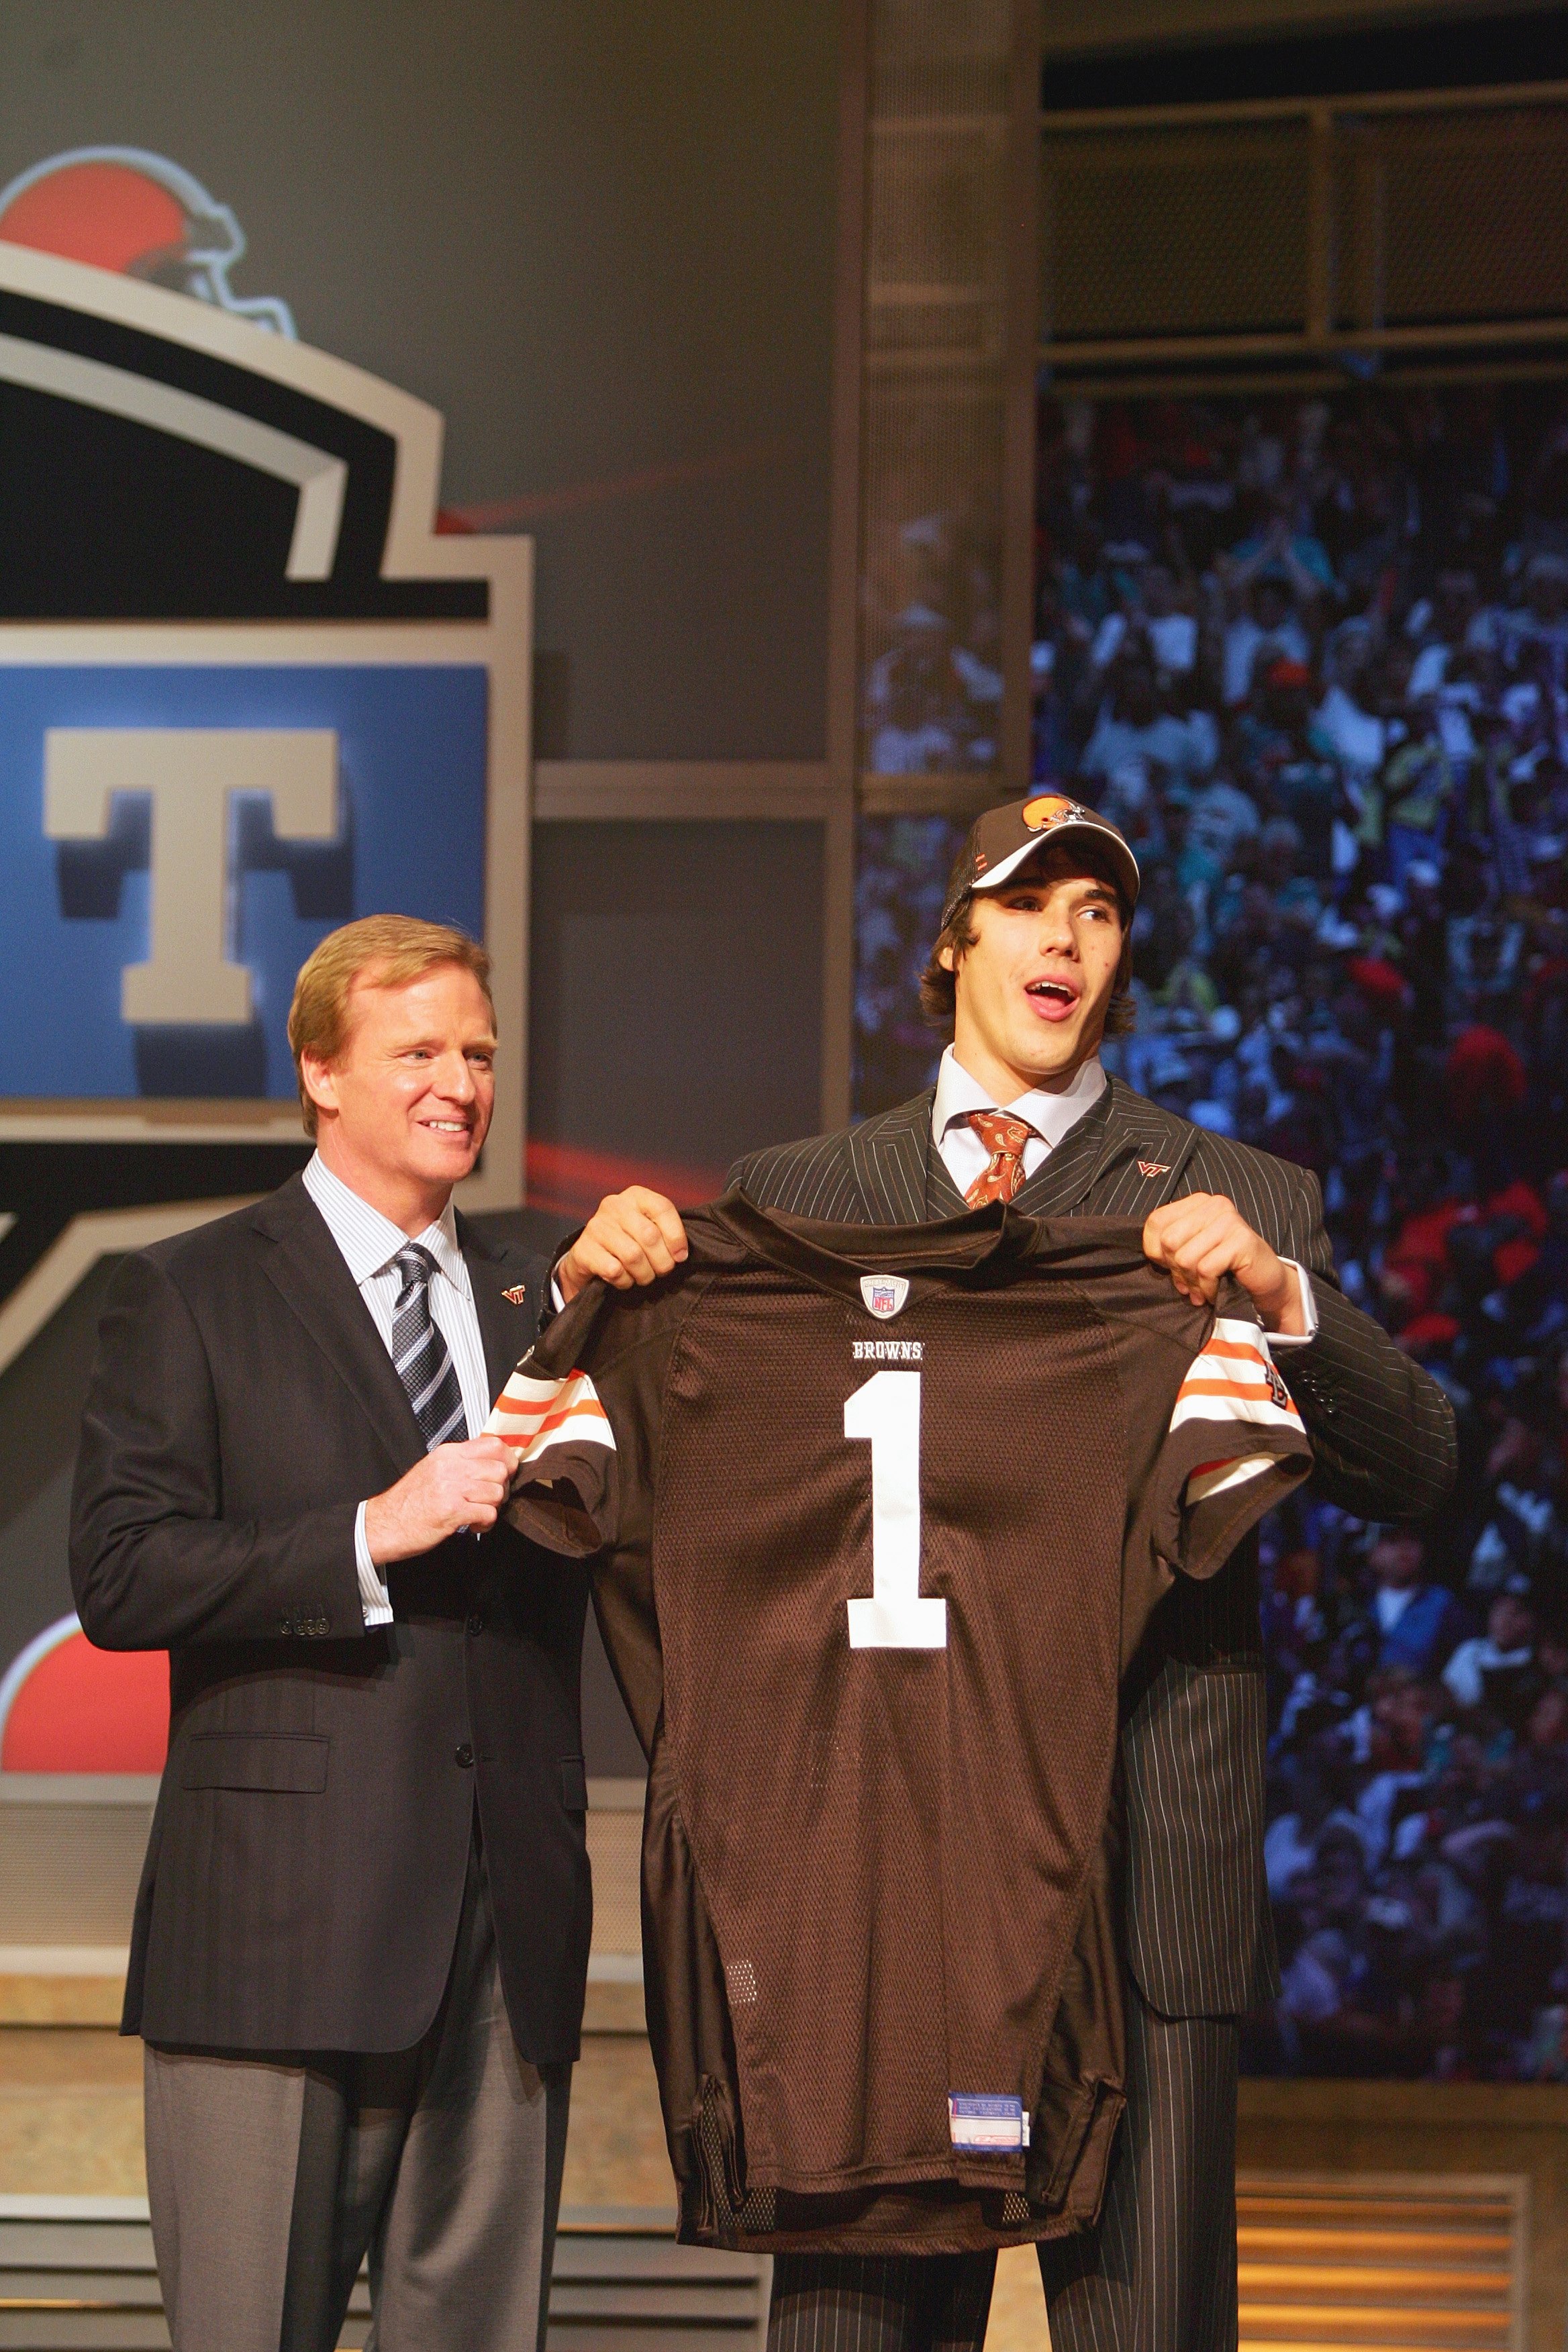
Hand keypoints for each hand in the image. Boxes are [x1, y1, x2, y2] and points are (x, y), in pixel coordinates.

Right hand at [364, 1437, 514, 1563]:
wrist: (384, 1524)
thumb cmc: (407, 1502)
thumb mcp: (433, 1469)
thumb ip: (460, 1462)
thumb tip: (490, 1462)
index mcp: (448, 1453)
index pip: (493, 1444)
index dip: (507, 1460)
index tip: (506, 1472)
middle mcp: (451, 1466)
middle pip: (500, 1469)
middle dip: (501, 1488)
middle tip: (489, 1499)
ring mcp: (452, 1488)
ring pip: (497, 1492)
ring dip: (492, 1507)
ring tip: (478, 1513)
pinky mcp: (452, 1511)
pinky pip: (488, 1513)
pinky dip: (485, 1523)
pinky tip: (473, 1524)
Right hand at [557, 1187, 687, 1301]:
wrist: (589, 1256)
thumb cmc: (628, 1240)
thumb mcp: (648, 1227)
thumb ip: (666, 1232)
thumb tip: (681, 1255)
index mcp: (635, 1196)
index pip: (663, 1208)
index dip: (677, 1236)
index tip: (681, 1256)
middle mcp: (614, 1205)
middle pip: (650, 1236)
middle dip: (662, 1262)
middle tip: (662, 1271)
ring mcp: (596, 1226)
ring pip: (633, 1256)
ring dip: (644, 1274)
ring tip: (644, 1277)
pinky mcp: (583, 1249)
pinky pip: (614, 1270)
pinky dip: (625, 1281)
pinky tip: (625, 1279)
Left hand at [1141, 1192, 1305, 1334]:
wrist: (1265, 1280)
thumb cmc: (1225, 1266)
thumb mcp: (1193, 1249)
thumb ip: (1171, 1245)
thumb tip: (1150, 1254)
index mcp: (1197, 1202)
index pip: (1156, 1221)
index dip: (1155, 1251)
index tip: (1169, 1268)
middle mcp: (1213, 1205)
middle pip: (1169, 1241)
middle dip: (1175, 1270)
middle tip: (1188, 1284)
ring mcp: (1229, 1220)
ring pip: (1186, 1257)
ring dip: (1192, 1283)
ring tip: (1201, 1291)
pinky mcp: (1241, 1240)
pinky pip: (1206, 1270)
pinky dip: (1206, 1288)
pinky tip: (1213, 1293)